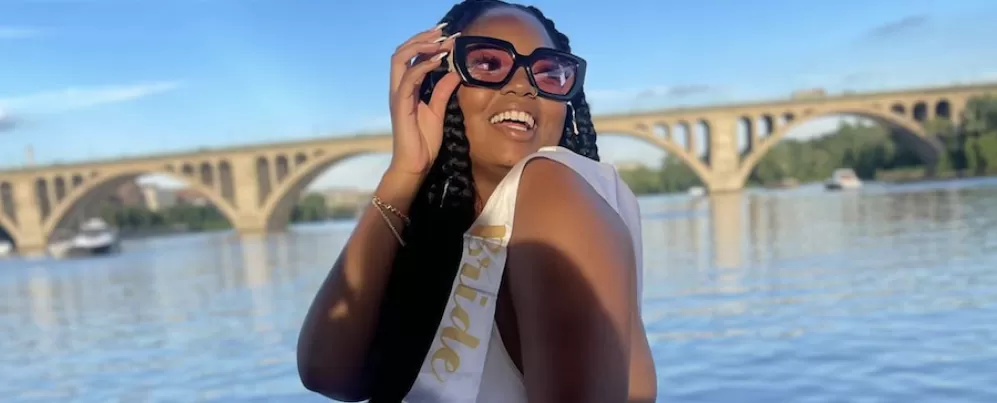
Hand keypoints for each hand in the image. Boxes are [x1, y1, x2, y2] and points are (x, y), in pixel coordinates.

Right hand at [387, 24, 461, 177]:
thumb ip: (443, 91)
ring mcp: (398, 95)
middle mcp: (399, 88)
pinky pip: (409, 79)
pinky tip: (438, 60)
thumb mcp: (438, 111)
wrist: (415, 165)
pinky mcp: (400, 105)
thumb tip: (454, 72)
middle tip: (444, 32)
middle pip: (401, 52)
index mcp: (406, 88)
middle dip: (422, 38)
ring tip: (441, 42)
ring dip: (421, 46)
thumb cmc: (424, 142)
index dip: (426, 43)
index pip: (410, 57)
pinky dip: (422, 66)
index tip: (448, 37)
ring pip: (400, 59)